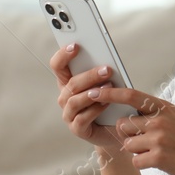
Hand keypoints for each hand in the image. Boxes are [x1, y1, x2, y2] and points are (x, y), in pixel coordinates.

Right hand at [50, 42, 128, 156]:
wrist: (116, 128)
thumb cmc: (110, 102)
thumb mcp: (106, 84)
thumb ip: (102, 72)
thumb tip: (106, 60)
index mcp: (68, 82)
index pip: (57, 66)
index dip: (63, 55)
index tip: (76, 45)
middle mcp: (65, 97)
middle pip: (70, 83)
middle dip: (89, 75)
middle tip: (107, 69)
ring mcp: (69, 114)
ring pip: (74, 100)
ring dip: (92, 92)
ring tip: (109, 85)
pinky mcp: (77, 129)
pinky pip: (82, 118)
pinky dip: (94, 110)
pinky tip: (106, 104)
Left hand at [92, 86, 174, 174]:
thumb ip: (157, 112)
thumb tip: (132, 108)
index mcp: (164, 107)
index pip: (131, 95)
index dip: (110, 93)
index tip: (94, 92)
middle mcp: (160, 120)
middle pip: (123, 124)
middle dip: (127, 134)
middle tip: (143, 140)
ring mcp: (159, 139)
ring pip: (127, 144)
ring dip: (136, 151)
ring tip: (155, 151)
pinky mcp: (159, 158)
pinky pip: (135, 161)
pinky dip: (143, 164)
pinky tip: (158, 162)